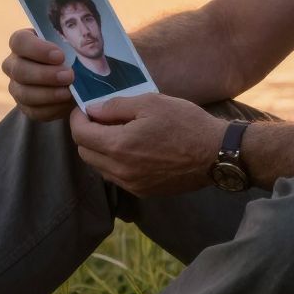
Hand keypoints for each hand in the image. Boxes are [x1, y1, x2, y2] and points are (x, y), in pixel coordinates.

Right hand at [3, 28, 74, 122]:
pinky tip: (66, 103)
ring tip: (69, 92)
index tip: (60, 56)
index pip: (20, 42)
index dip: (38, 49)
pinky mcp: (25, 107)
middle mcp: (13, 64)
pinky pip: (33, 111)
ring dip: (49, 94)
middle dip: (45, 75)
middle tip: (68, 76)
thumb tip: (81, 46)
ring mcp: (16, 87)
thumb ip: (72, 42)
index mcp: (21, 42)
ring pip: (24, 94)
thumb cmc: (69, 54)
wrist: (72, 78)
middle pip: (20, 70)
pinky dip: (52, 108)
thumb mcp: (70, 43)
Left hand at [68, 92, 229, 196]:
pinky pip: (116, 177)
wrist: (215, 153)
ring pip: (99, 167)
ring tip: (118, 132)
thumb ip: (115, 106)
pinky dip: (115, 162)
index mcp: (119, 146)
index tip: (86, 108)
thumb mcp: (150, 103)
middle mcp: (120, 170)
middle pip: (85, 152)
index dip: (78, 118)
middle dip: (87, 133)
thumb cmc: (186, 123)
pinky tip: (133, 148)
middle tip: (102, 118)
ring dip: (100, 149)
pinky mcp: (143, 191)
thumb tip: (92, 110)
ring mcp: (132, 184)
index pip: (80, 134)